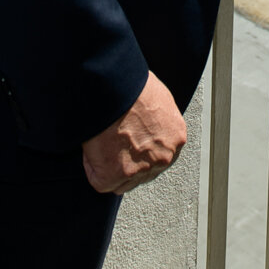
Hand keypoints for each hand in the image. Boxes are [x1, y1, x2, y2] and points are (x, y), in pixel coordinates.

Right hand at [82, 72, 186, 193]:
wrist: (112, 88)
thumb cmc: (132, 86)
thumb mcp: (158, 98)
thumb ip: (159, 119)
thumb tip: (147, 122)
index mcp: (176, 137)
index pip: (160, 156)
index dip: (141, 151)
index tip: (131, 142)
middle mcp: (163, 158)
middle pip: (144, 173)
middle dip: (129, 162)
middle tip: (115, 142)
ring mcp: (139, 170)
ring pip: (123, 181)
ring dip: (111, 167)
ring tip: (103, 142)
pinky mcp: (113, 176)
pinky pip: (99, 180)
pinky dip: (92, 166)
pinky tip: (93, 146)